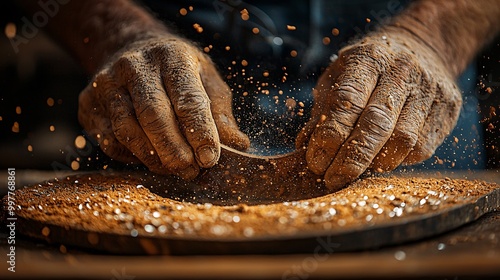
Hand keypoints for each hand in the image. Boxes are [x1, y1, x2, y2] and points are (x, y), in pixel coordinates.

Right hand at [78, 37, 249, 179]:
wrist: (128, 47)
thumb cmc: (176, 69)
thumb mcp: (205, 78)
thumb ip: (220, 112)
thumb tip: (237, 145)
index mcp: (172, 57)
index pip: (187, 99)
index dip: (200, 132)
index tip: (210, 159)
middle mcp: (135, 66)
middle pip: (154, 116)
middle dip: (174, 151)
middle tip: (191, 172)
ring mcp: (106, 84)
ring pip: (127, 131)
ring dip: (153, 158)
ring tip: (175, 169)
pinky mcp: (88, 103)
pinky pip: (110, 140)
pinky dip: (133, 156)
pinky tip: (151, 158)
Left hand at [297, 28, 461, 189]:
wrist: (421, 47)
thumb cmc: (367, 70)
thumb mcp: (337, 79)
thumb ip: (321, 113)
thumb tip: (302, 150)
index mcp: (368, 59)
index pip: (347, 101)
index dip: (329, 137)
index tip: (315, 162)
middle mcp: (402, 70)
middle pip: (376, 124)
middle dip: (351, 159)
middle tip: (332, 179)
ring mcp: (430, 89)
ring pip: (403, 140)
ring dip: (375, 163)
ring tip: (356, 172)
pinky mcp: (447, 108)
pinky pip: (422, 147)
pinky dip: (398, 162)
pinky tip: (381, 160)